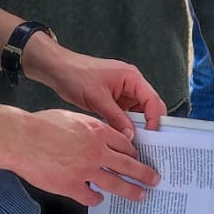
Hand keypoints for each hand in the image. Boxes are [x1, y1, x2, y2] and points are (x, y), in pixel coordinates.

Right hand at [4, 108, 160, 206]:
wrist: (22, 139)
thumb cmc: (42, 125)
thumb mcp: (74, 117)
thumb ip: (91, 128)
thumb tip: (100, 137)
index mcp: (97, 131)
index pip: (125, 143)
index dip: (134, 152)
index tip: (139, 158)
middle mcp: (96, 151)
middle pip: (128, 165)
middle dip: (144, 174)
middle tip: (154, 179)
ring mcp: (85, 170)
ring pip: (116, 183)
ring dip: (131, 191)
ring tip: (140, 196)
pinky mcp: (71, 186)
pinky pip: (91, 196)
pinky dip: (96, 198)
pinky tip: (97, 199)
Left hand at [22, 34, 166, 136]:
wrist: (59, 70)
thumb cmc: (77, 75)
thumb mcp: (98, 99)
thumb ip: (116, 117)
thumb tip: (130, 135)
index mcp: (132, 77)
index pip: (153, 100)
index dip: (155, 119)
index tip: (152, 135)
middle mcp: (131, 84)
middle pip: (149, 106)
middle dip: (149, 124)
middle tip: (147, 143)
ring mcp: (124, 91)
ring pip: (138, 112)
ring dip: (137, 126)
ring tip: (134, 142)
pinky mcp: (115, 99)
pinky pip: (126, 114)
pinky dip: (125, 125)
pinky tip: (122, 136)